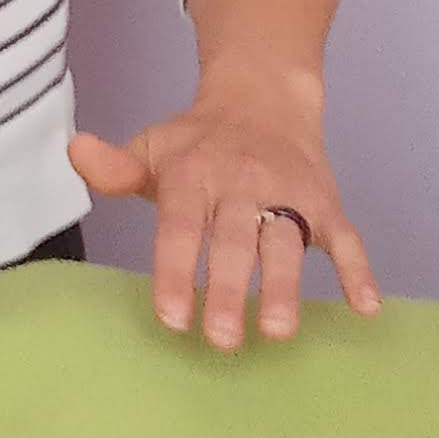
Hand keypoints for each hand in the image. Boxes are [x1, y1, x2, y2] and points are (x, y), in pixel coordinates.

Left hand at [68, 76, 380, 351]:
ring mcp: (288, 194)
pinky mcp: (325, 204)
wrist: (264, 98)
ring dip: (285, 285)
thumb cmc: (197, 142)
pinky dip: (358, 270)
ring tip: (278, 331)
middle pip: (234, 239)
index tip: (172, 316)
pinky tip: (364, 307)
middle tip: (222, 339)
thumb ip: (115, 167)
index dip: (176, 270)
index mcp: (194, 174)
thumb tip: (74, 151)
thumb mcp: (153, 148)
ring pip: (286, 241)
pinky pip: (346, 237)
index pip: (181, 225)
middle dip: (230, 288)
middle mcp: (242, 183)